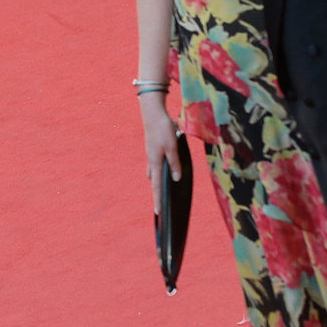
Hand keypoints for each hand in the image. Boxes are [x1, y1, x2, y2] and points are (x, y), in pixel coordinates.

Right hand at [140, 94, 181, 211]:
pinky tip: (163, 171)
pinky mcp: (153, 150)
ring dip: (157, 183)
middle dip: (157, 194)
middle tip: (159, 206)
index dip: (158, 199)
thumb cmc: (163, 130)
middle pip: (154, 182)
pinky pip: (154, 165)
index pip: (157, 186)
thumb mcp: (172, 147)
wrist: (153, 114)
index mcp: (156, 163)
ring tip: (162, 192)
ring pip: (154, 173)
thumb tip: (176, 178)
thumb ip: (175, 163)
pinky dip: (158, 172)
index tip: (158, 212)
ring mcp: (151, 155)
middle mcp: (152, 161)